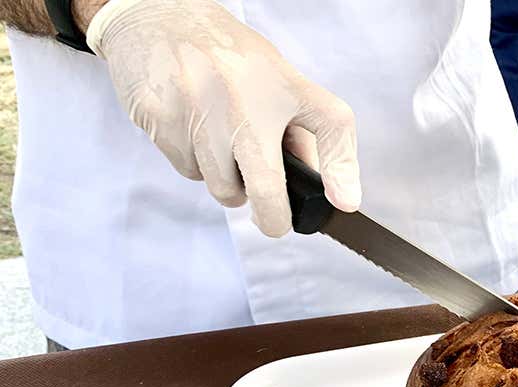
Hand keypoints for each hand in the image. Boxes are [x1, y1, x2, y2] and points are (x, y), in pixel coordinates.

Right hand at [86, 0, 359, 235]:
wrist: (158, 16)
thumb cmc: (228, 58)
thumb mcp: (279, 82)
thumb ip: (304, 135)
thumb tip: (323, 190)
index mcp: (284, 85)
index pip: (332, 125)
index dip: (340, 169)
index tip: (342, 203)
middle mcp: (244, 97)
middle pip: (266, 188)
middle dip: (271, 218)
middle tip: (272, 219)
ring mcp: (200, 110)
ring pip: (221, 187)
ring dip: (226, 182)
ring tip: (223, 144)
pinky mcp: (162, 119)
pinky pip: (187, 171)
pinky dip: (195, 163)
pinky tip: (193, 129)